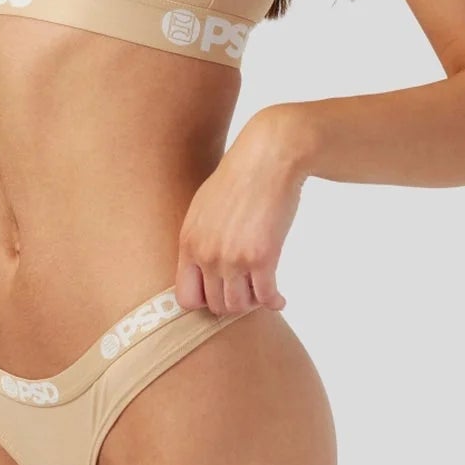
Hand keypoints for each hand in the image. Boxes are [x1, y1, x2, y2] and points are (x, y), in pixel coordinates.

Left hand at [174, 106, 307, 314]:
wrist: (267, 159)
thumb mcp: (204, 207)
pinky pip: (265, 296)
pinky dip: (274, 301)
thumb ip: (201, 240)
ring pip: (239, 305)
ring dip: (253, 303)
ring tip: (262, 292)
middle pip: (215, 306)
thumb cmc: (239, 179)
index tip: (221, 296)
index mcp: (188, 243)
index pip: (185, 298)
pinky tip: (279, 298)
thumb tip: (205, 269)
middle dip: (233, 303)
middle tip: (248, 293)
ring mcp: (232, 258)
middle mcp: (206, 255)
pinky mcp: (262, 257)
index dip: (204, 303)